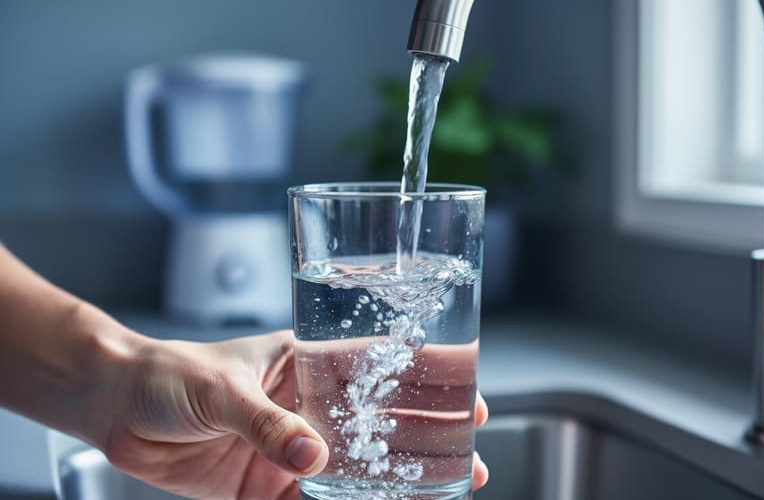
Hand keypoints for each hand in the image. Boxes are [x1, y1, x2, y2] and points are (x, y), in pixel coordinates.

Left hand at [102, 330, 488, 499]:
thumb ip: (266, 424)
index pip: (377, 368)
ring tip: (429, 497)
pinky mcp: (264, 485)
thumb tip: (312, 455)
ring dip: (388, 485)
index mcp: (305, 364)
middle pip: (377, 425)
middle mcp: (305, 406)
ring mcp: (288, 447)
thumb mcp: (222, 390)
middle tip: (464, 462)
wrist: (115, 409)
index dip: (425, 381)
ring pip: (351, 470)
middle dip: (421, 442)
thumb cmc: (169, 372)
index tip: (465, 399)